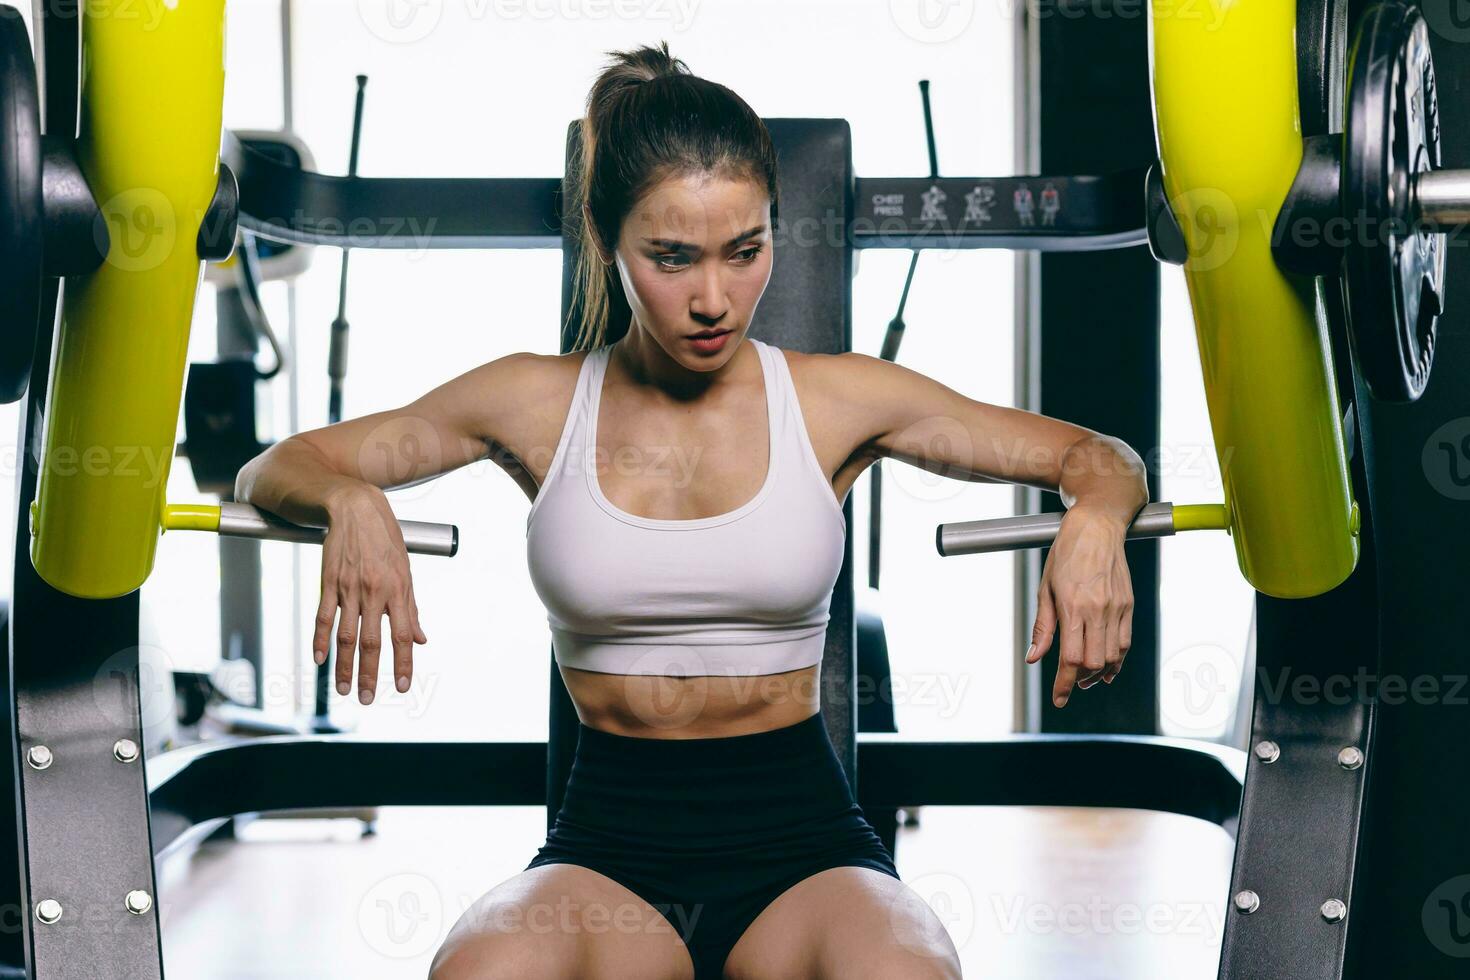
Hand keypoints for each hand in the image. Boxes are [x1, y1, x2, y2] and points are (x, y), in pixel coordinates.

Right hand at [315, 488, 428, 703]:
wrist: (356, 507)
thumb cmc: (386, 540)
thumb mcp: (406, 571)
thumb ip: (411, 608)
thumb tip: (421, 640)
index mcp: (398, 590)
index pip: (402, 635)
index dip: (402, 662)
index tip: (401, 687)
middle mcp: (374, 591)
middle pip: (371, 641)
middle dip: (369, 674)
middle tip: (367, 699)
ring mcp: (349, 587)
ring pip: (345, 634)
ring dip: (343, 665)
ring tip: (342, 689)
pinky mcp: (328, 581)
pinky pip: (323, 615)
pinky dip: (321, 639)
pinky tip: (319, 659)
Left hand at [1024, 507, 1134, 707]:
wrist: (1098, 526)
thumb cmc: (1066, 553)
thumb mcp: (1045, 587)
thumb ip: (1043, 626)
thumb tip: (1034, 658)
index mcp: (1073, 606)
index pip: (1071, 658)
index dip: (1064, 683)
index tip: (1059, 698)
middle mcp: (1098, 609)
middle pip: (1094, 662)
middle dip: (1081, 679)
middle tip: (1071, 683)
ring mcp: (1117, 607)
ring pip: (1113, 656)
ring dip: (1099, 672)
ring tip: (1087, 676)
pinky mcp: (1129, 605)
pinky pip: (1126, 642)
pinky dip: (1116, 660)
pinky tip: (1106, 665)